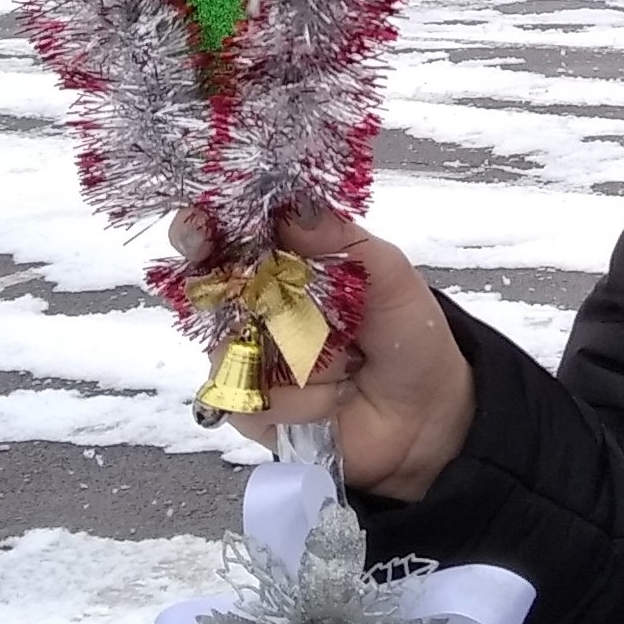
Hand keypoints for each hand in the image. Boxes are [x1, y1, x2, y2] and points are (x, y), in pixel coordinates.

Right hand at [203, 204, 476, 500]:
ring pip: (229, 349)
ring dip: (299, 357)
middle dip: (229, 293)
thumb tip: (294, 211)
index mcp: (282, 262)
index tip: (197, 228)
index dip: (202, 229)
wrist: (426, 412)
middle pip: (205, 291)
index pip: (225, 236)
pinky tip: (335, 399)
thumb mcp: (389, 275)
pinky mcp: (250, 408)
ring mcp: (247, 359)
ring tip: (350, 362)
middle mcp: (254, 307)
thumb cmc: (407, 334)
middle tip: (271, 299)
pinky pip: (249, 400)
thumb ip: (342, 240)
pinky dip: (301, 402)